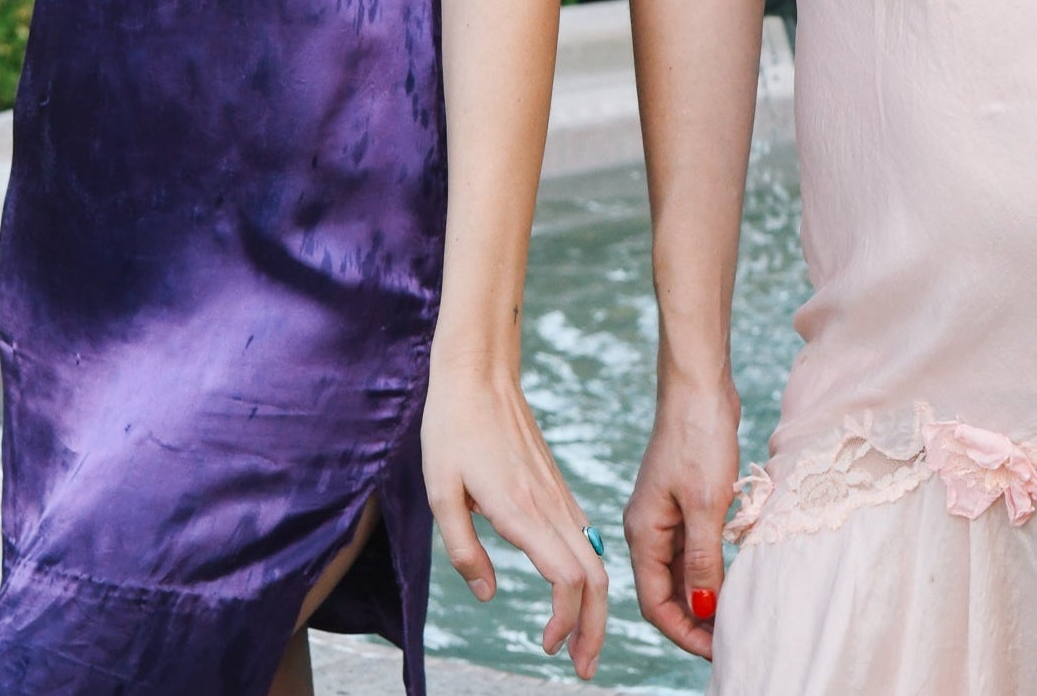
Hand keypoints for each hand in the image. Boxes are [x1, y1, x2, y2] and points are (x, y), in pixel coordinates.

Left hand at [421, 358, 608, 679]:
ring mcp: (557, 493)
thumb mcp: (440, 492)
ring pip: (595, 557)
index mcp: (522, 509)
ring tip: (576, 641)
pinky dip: (585, 574)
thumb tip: (488, 594)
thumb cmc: (452, 427)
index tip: (547, 648)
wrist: (478, 370)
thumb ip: (462, 550)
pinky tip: (569, 590)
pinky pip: (582, 536)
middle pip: (596, 576)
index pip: (567, 578)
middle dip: (596, 628)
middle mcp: (549, 504)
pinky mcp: (554, 484)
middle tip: (582, 668)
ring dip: (593, 605)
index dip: (566, 621)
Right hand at [625, 376, 741, 659]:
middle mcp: (649, 527)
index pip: (655, 602)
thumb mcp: (706, 503)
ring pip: (682, 571)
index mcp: (643, 531)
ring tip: (735, 616)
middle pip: (667, 591)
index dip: (683, 631)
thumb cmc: (698, 436)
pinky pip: (694, 548)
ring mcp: (667, 513)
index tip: (716, 650)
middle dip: (694, 620)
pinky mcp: (686, 500)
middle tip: (729, 640)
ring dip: (705, 596)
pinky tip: (734, 577)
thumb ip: (703, 560)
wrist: (700, 385)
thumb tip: (704, 610)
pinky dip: (711, 568)